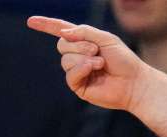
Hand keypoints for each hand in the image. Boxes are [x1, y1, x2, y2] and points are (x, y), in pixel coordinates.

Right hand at [26, 16, 150, 111]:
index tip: (30, 21)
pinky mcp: (79, 86)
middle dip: (79, 45)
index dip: (46, 25)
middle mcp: (78, 57)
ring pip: (65, 60)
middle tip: (97, 50)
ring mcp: (78, 72)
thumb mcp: (105, 38)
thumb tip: (63, 34)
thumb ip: (84, 32)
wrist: (135, 82)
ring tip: (101, 63)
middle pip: (61, 45)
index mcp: (84, 42)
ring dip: (84, 58)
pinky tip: (95, 69)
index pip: (61, 32)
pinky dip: (81, 69)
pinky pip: (70, 74)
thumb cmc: (124, 60)